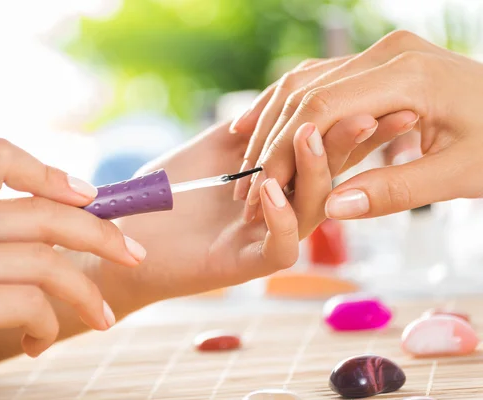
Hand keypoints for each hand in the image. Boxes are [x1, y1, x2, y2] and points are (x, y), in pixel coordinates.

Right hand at [0, 139, 144, 398]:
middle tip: (135, 255)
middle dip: (102, 235)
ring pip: (45, 262)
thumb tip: (91, 204)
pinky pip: (30, 304)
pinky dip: (49, 326)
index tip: (91, 196)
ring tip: (100, 318)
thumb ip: (5, 229)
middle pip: (41, 214)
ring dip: (85, 295)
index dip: (51, 173)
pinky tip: (37, 342)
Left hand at [99, 117, 382, 306]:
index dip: (349, 126)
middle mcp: (282, 210)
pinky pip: (281, 247)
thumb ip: (250, 128)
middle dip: (350, 146)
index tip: (377, 96)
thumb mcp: (212, 148)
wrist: (127, 233)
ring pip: (312, 211)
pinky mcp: (247, 265)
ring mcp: (267, 238)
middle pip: (329, 179)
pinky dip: (281, 217)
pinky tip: (272, 188)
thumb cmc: (167, 190)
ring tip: (310, 136)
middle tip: (370, 113)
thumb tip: (289, 100)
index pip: (322, 151)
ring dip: (314, 172)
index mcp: (278, 181)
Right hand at [235, 30, 482, 219]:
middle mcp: (388, 53)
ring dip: (271, 122)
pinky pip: (320, 80)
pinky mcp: (379, 63)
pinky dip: (288, 105)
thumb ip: (395, 191)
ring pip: (305, 83)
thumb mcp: (460, 174)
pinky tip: (263, 125)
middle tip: (248, 187)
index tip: (263, 188)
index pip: (322, 108)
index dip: (285, 150)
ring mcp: (382, 54)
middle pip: (306, 93)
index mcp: (407, 75)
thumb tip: (333, 209)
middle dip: (271, 142)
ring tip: (245, 161)